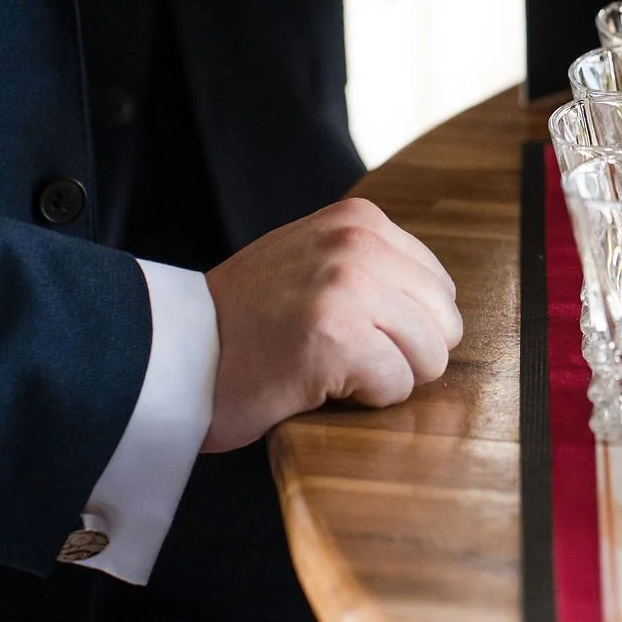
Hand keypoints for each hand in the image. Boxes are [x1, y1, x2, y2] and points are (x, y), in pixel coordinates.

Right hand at [202, 198, 461, 452]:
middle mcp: (357, 243)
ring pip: (428, 359)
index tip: (350, 330)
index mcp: (360, 220)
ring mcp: (346, 287)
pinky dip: (363, 400)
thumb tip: (443, 308)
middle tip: (343, 355)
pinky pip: (396, 386)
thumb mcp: (316, 260)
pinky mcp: (334, 337)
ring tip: (329, 366)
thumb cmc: (249, 321)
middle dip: (404, 354)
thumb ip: (375, 266)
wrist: (177, 352)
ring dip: (384, 378)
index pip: (440, 290)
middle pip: (444, 325)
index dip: (404, 326)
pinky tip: (318, 383)